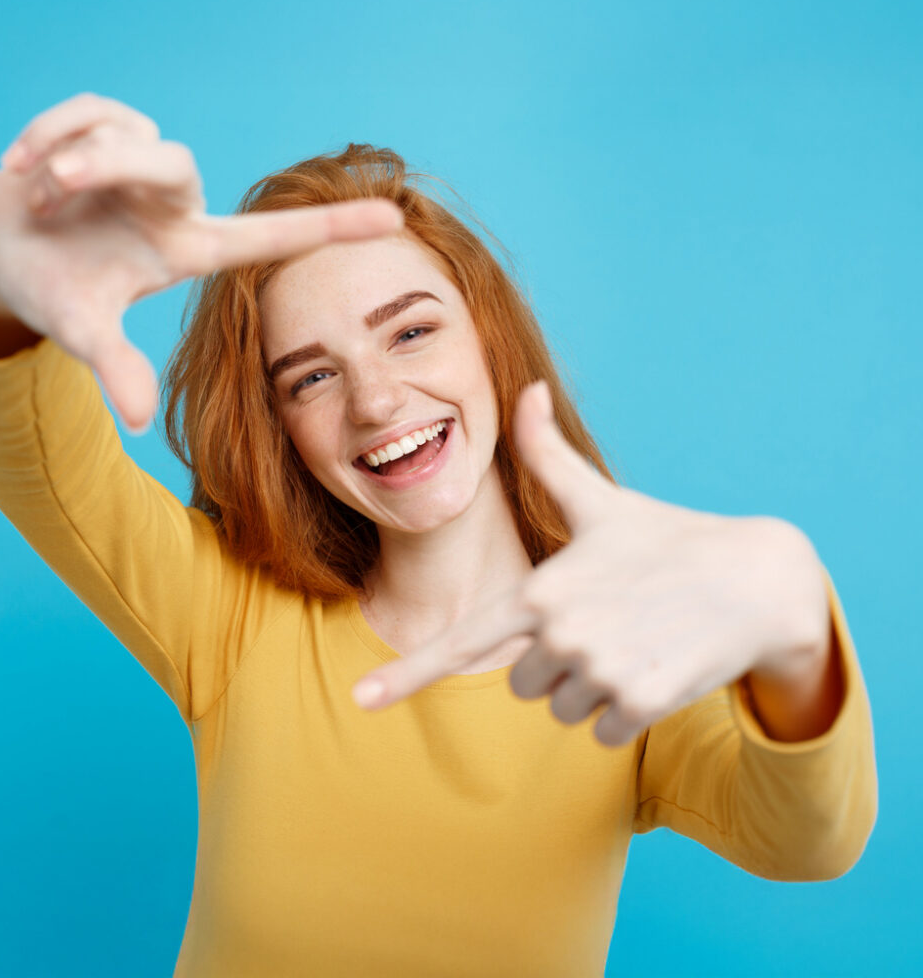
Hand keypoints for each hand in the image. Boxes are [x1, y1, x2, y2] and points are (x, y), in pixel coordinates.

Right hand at [0, 92, 403, 430]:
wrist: (6, 256)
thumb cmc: (57, 293)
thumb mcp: (83, 331)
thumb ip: (116, 368)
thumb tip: (139, 423)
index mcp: (186, 249)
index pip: (269, 235)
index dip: (330, 229)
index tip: (393, 218)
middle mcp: (175, 204)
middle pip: (172, 163)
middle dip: (104, 166)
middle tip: (52, 189)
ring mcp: (143, 164)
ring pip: (126, 134)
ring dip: (67, 158)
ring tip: (38, 193)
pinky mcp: (108, 128)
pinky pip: (87, 111)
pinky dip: (47, 133)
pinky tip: (21, 165)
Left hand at [352, 381, 830, 745]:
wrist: (757, 580)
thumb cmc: (666, 538)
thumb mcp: (599, 499)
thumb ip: (546, 454)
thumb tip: (528, 386)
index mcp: (541, 589)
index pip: (461, 642)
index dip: (406, 673)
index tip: (361, 699)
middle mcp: (562, 635)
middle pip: (522, 683)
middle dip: (552, 664)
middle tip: (602, 624)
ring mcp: (603, 671)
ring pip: (562, 710)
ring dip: (589, 688)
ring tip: (631, 640)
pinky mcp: (644, 703)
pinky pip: (602, 733)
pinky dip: (622, 711)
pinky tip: (653, 667)